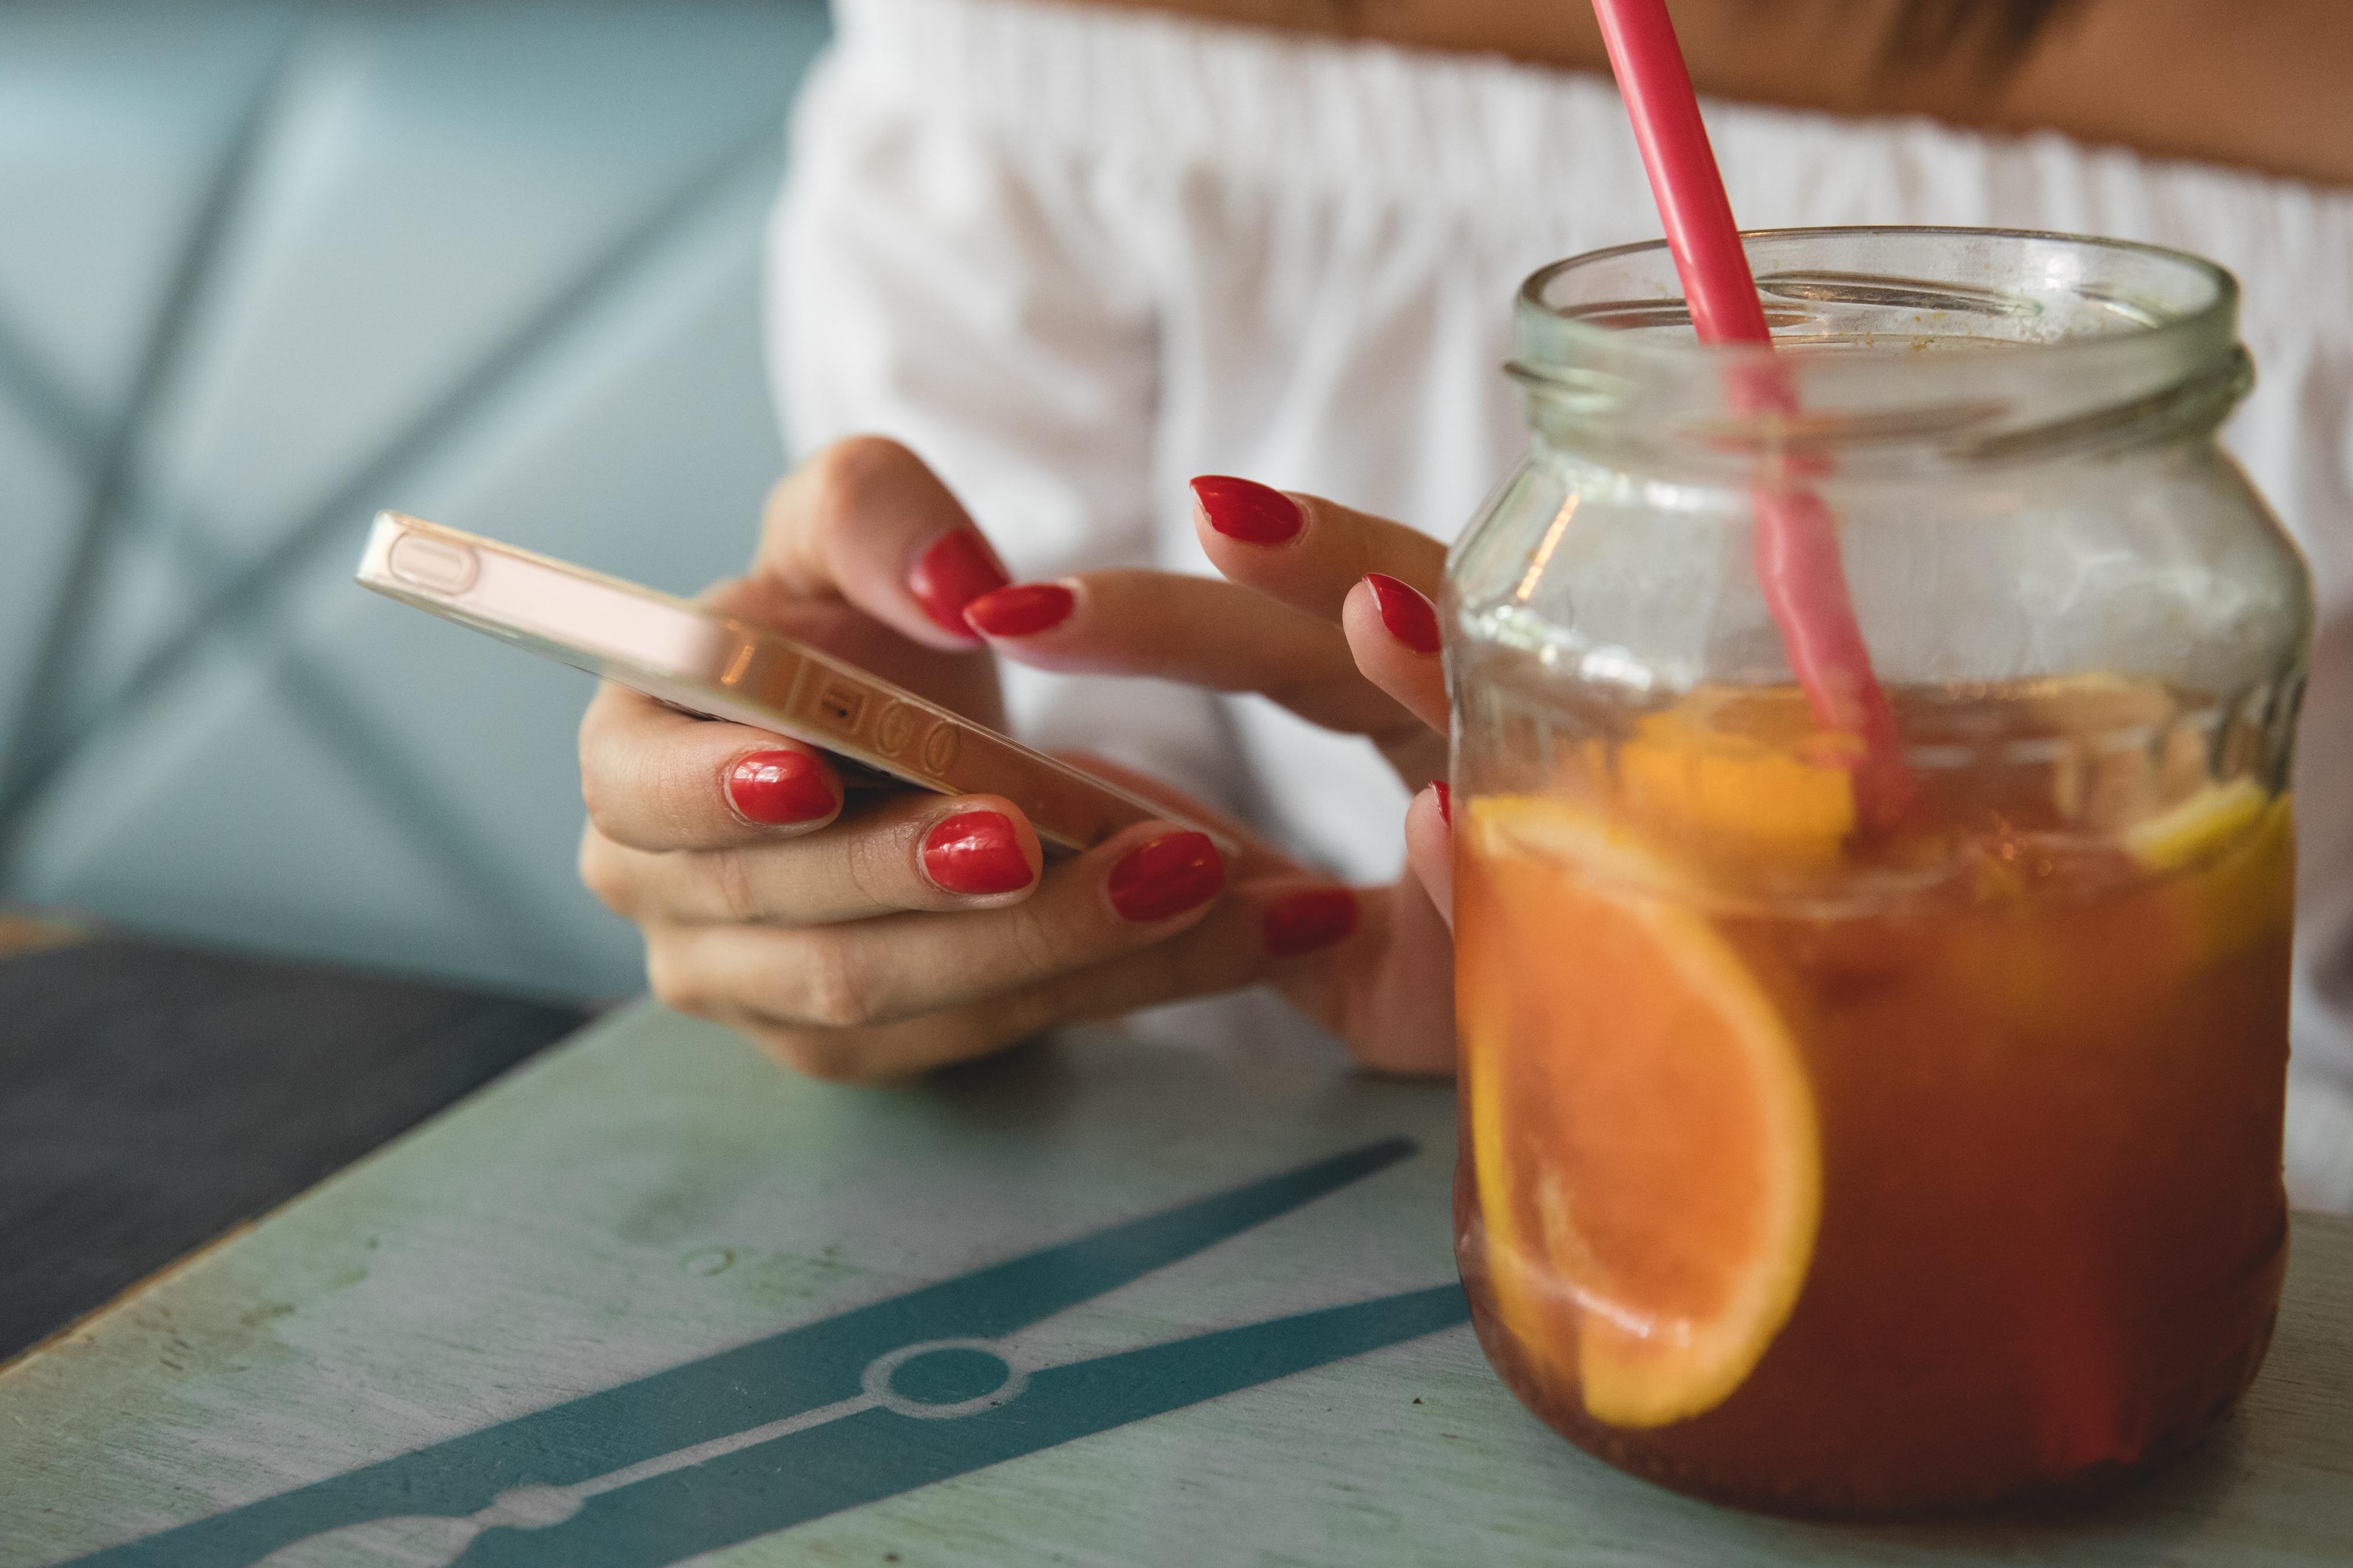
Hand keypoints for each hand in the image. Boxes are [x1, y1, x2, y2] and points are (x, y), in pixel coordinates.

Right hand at [575, 439, 1367, 1080]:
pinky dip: (1128, 978)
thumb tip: (953, 588)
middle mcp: (671, 897)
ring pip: (910, 990)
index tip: (814, 774)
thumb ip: (878, 513)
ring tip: (1190, 873)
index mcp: (636, 758)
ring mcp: (764, 992)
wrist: (912, 737)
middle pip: (800, 911)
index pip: (643, 790)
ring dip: (1059, 940)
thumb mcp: (855, 524)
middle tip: (1044, 831)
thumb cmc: (855, 627)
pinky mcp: (873, 1047)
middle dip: (930, 876)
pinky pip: (1002, 1026)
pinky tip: (1242, 932)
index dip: (715, 789)